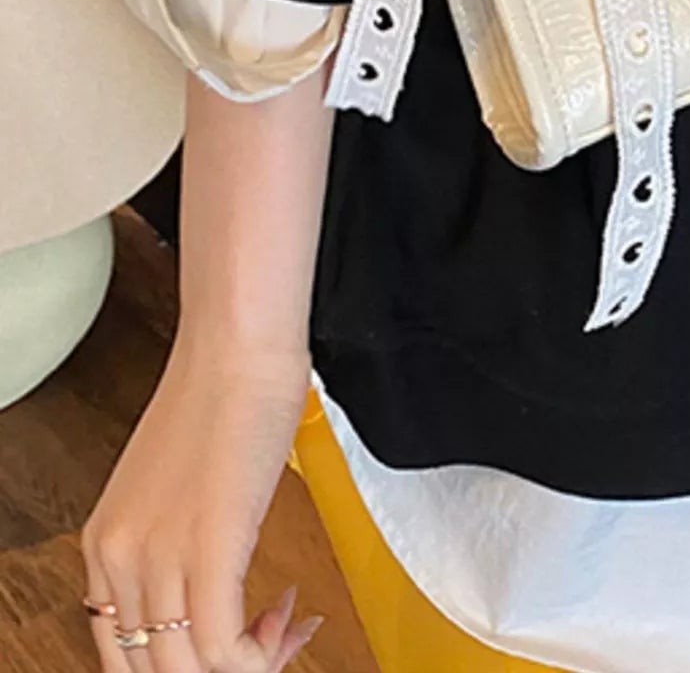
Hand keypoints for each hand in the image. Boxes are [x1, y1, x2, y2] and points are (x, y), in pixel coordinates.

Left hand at [80, 331, 323, 671]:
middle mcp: (119, 559)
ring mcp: (160, 558)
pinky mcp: (208, 550)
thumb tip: (210, 585)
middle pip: (157, 669)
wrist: (239, 347)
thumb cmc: (221, 393)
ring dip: (251, 662)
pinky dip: (261, 657)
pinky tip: (287, 619)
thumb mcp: (172, 483)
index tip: (232, 640)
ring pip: (190, 670)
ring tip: (284, 623)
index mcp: (104, 543)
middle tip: (268, 640)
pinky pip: (223, 651)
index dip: (182, 663)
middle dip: (221, 669)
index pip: (123, 652)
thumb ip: (173, 537)